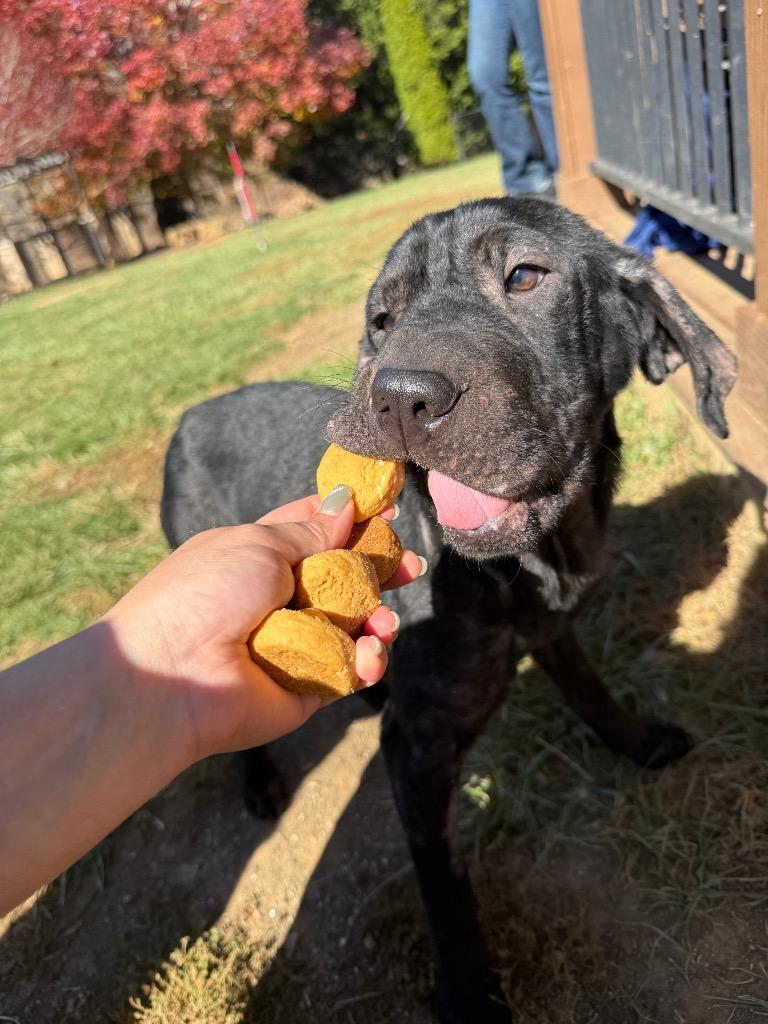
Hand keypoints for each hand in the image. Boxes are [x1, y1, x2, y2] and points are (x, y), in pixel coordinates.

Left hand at [103, 488, 423, 758]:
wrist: (171, 673)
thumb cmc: (205, 594)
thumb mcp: (258, 544)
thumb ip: (310, 531)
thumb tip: (345, 504)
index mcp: (260, 555)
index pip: (314, 529)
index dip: (351, 520)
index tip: (386, 510)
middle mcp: (280, 598)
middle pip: (345, 578)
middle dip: (380, 570)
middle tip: (409, 566)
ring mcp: (297, 643)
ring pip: (356, 625)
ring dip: (378, 619)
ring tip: (383, 623)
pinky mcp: (309, 686)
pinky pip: (351, 669)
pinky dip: (367, 661)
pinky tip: (369, 654)